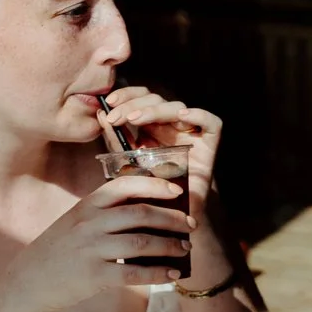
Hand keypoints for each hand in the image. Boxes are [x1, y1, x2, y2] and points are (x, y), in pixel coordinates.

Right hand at [0, 175, 190, 311]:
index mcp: (86, 206)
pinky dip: (159, 272)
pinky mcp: (94, 275)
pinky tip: (173, 274)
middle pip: (141, 213)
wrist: (26, 283)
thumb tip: (147, 216)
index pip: (125, 185)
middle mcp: (90, 223)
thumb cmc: (56, 253)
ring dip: (170, 245)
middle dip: (172, 218)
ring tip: (184, 249)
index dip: (154, 185)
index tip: (176, 192)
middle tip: (190, 224)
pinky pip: (135, 272)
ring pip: (142, 242)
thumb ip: (103, 216)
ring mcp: (91, 249)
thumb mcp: (74, 224)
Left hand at [105, 86, 221, 218]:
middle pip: (156, 99)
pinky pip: (211, 122)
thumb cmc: (151, 189)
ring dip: (154, 110)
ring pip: (177, 107)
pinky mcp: (210, 142)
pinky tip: (182, 116)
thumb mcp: (129, 161)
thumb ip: (116, 139)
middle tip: (117, 117)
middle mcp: (172, 125)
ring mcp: (192, 132)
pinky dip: (198, 115)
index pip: (142, 98)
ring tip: (135, 120)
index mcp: (154, 126)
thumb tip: (101, 114)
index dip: (127, 95)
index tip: (109, 103)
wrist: (175, 216)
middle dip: (134, 104)